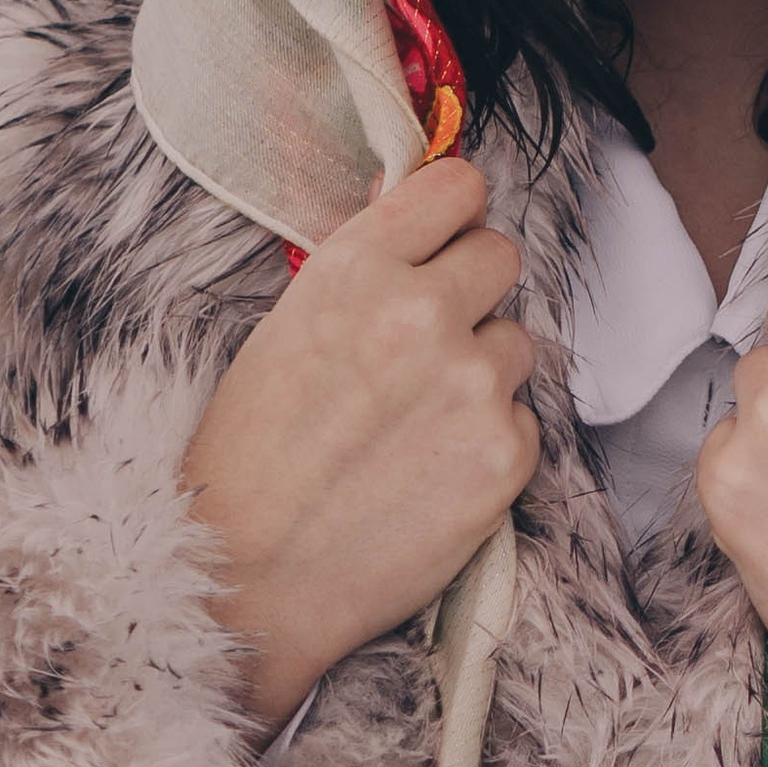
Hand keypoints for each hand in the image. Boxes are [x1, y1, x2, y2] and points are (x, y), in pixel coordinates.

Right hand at [177, 158, 539, 739]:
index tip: (444, 240)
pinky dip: (488, 442)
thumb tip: (419, 211)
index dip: (452, 216)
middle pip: (501, 256)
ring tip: (412, 426)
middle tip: (426, 345)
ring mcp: (473, 382)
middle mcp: (422, 311)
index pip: (457, 186)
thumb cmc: (249, 458)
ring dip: (480, 372)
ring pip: (515, 343)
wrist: (245, 580)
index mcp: (356, 268)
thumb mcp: (287, 329)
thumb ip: (365, 271)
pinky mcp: (507, 452)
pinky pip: (522, 419)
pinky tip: (429, 474)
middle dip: (470, 293)